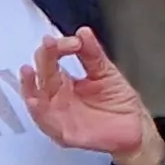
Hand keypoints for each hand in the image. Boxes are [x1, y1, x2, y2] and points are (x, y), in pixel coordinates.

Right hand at [21, 28, 164, 164]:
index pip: (51, 61)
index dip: (57, 48)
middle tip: (49, 44)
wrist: (136, 127)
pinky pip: (47, 124)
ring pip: (36, 100)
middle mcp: (57, 98)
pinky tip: (35, 100)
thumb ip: (92, 54)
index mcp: (64, 82)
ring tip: (28, 70)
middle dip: (45, 59)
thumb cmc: (119, 102)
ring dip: (30, 86)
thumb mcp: (106, 72)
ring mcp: (59, 115)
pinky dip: (39, 112)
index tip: (73, 42)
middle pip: (43, 76)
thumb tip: (83, 32)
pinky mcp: (65, 133)